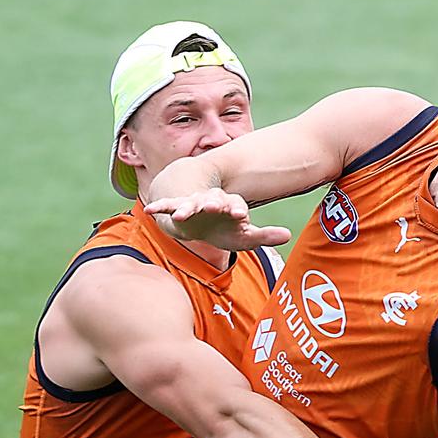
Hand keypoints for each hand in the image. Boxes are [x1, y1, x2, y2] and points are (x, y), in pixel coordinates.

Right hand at [144, 190, 290, 250]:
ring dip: (186, 207)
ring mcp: (194, 204)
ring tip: (181, 214)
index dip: (237, 209)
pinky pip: (168, 206)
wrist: (200, 224)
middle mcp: (212, 201)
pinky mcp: (178, 209)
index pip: (236, 205)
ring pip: (191, 204)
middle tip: (213, 206)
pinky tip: (149, 209)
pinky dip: (160, 207)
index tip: (240, 215)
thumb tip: (289, 235)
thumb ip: (265, 236)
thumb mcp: (246, 237)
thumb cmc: (226, 230)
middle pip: (213, 200)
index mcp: (231, 205)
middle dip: (213, 202)